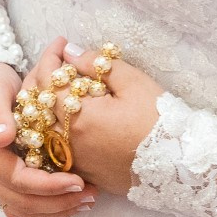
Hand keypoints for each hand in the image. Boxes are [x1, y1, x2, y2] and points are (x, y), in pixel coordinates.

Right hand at [0, 61, 93, 216]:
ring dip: (55, 213)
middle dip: (59, 203)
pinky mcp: (1, 184)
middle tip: (91, 195)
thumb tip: (2, 138)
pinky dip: (45, 215)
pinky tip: (67, 206)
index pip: (18, 181)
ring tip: (85, 202)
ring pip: (22, 213)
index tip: (78, 181)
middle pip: (23, 203)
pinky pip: (21, 212)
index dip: (49, 186)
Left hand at [35, 39, 161, 197]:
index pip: (48, 81)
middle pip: (37, 106)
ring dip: (45, 105)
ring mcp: (74, 160)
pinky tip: (67, 116)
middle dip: (42, 79)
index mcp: (78, 117)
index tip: (61, 44)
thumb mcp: (134, 83)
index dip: (50, 57)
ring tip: (60, 87)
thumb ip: (98, 65)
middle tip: (56, 63)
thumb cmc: (160, 122)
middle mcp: (68, 142)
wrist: (178, 165)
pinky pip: (56, 147)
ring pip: (42, 129)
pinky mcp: (83, 172)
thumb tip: (71, 52)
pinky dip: (55, 128)